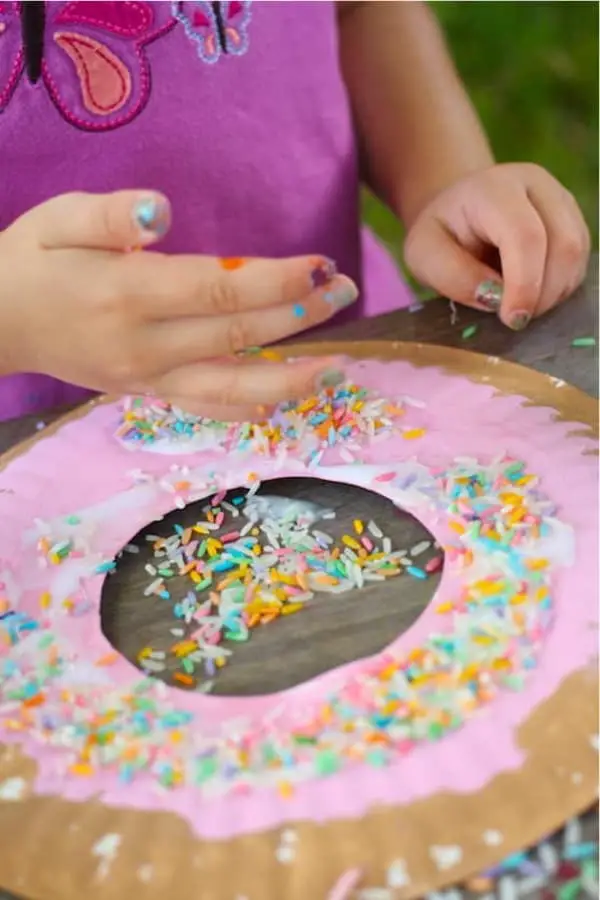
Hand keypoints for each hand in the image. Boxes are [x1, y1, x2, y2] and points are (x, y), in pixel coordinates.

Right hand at [0, 191, 357, 418]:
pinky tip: (285, 397)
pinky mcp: (148, 394)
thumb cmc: (30, 262)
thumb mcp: (56, 220)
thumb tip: (159, 213)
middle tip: (344, 291)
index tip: (318, 264)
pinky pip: (207, 409)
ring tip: (335, 366)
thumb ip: (108, 216)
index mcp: (128, 294)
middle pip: (239, 335)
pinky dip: (250, 408)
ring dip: (289, 377)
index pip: (221, 289)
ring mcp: (149, 378)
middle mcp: (146, 345)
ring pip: (231, 389)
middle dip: (299, 314)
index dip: (276, 280)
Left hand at [404, 163, 589, 330]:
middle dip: (543, 294)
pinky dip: (560, 287)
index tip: (512, 319)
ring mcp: (560, 199)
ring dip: (554, 293)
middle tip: (515, 320)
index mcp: (493, 188)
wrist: (459, 212)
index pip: (525, 236)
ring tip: (520, 306)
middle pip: (563, 244)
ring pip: (577, 254)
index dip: (525, 284)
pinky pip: (580, 260)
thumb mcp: (423, 254)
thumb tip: (494, 297)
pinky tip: (533, 294)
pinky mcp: (573, 218)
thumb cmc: (440, 234)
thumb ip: (452, 275)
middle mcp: (536, 185)